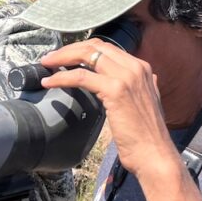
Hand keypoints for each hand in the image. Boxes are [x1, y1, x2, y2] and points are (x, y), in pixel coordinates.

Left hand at [37, 40, 179, 180]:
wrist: (155, 154)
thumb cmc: (146, 137)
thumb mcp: (143, 103)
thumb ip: (133, 89)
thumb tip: (116, 85)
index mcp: (142, 68)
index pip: (107, 48)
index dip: (82, 48)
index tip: (65, 56)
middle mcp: (136, 67)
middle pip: (95, 46)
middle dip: (69, 49)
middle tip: (51, 59)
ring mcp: (127, 77)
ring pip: (87, 55)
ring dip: (62, 57)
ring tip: (46, 65)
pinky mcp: (116, 90)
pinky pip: (82, 76)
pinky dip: (62, 77)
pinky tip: (50, 82)